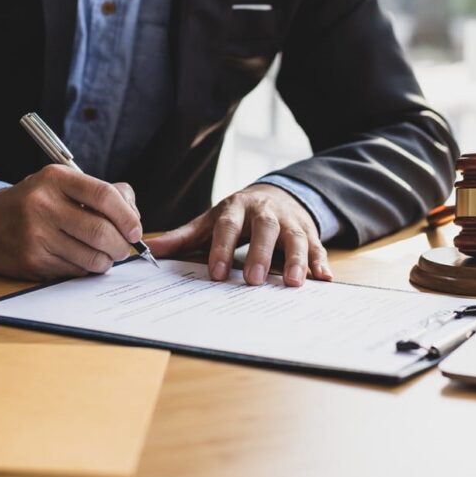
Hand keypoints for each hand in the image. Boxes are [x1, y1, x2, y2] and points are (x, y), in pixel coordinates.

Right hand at [0, 165, 141, 280]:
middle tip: (123, 248)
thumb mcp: (65, 184)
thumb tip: (133, 219)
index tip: (135, 231)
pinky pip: (74, 272)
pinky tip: (79, 259)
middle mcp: (43, 205)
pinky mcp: (31, 261)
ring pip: (91, 257)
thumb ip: (105, 192)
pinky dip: (85, 269)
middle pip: (101, 232)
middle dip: (121, 245)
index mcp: (56, 179)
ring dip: (106, 261)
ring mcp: (35, 235)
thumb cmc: (39, 201)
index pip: (104, 195)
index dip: (128, 217)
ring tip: (104, 255)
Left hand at [148, 184, 332, 286]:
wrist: (276, 194)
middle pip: (264, 229)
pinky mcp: (309, 232)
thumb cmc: (238, 214)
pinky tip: (324, 278)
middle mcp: (266, 212)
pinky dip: (321, 262)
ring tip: (292, 283)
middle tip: (253, 280)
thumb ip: (184, 237)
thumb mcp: (211, 220)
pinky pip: (317, 246)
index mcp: (237, 208)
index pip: (228, 226)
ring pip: (295, 237)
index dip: (222, 248)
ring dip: (295, 259)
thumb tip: (151, 249)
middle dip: (260, 253)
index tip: (216, 274)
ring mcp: (289, 221)